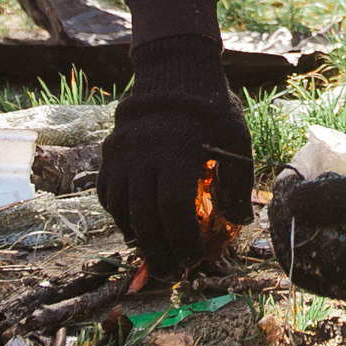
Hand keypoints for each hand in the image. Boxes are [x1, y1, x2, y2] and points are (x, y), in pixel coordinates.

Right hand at [97, 33, 252, 280]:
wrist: (173, 73)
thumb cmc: (211, 110)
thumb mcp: (236, 141)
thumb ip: (237, 184)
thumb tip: (237, 222)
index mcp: (177, 153)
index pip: (173, 209)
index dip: (181, 239)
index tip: (193, 259)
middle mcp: (143, 156)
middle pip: (144, 216)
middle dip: (157, 250)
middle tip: (169, 272)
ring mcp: (122, 154)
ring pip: (121, 208)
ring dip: (137, 236)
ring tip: (153, 253)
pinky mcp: (110, 153)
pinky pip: (108, 193)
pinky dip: (120, 214)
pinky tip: (136, 226)